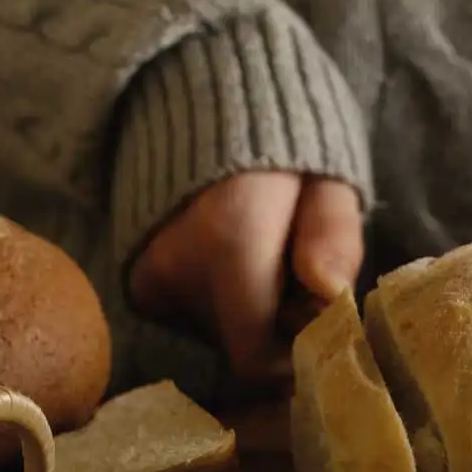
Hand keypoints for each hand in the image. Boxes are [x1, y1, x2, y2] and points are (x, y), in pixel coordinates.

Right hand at [129, 171, 363, 382]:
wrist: (209, 112)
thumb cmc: (288, 151)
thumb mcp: (328, 180)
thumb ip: (333, 232)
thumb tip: (332, 290)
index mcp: (228, 240)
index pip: (256, 359)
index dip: (296, 355)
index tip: (320, 321)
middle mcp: (176, 270)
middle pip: (241, 347)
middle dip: (280, 326)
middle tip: (299, 275)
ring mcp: (148, 279)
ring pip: (220, 336)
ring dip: (254, 314)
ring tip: (267, 259)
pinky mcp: (138, 284)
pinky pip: (195, 319)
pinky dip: (224, 305)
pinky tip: (236, 263)